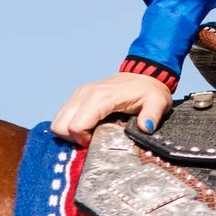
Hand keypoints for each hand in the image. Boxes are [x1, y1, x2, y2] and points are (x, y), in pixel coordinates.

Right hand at [51, 71, 174, 145]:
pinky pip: (62, 115)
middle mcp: (85, 94)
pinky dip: (70, 125)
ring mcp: (79, 94)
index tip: (97, 142)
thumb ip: (152, 115)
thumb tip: (146, 127)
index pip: (76, 125)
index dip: (83, 140)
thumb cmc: (149, 90)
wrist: (144, 74)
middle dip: (73, 139)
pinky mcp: (77, 96)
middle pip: (60, 125)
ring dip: (69, 132)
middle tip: (92, 140)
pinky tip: (87, 128)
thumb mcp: (157, 102)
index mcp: (101, 97)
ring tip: (90, 134)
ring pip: (58, 120)